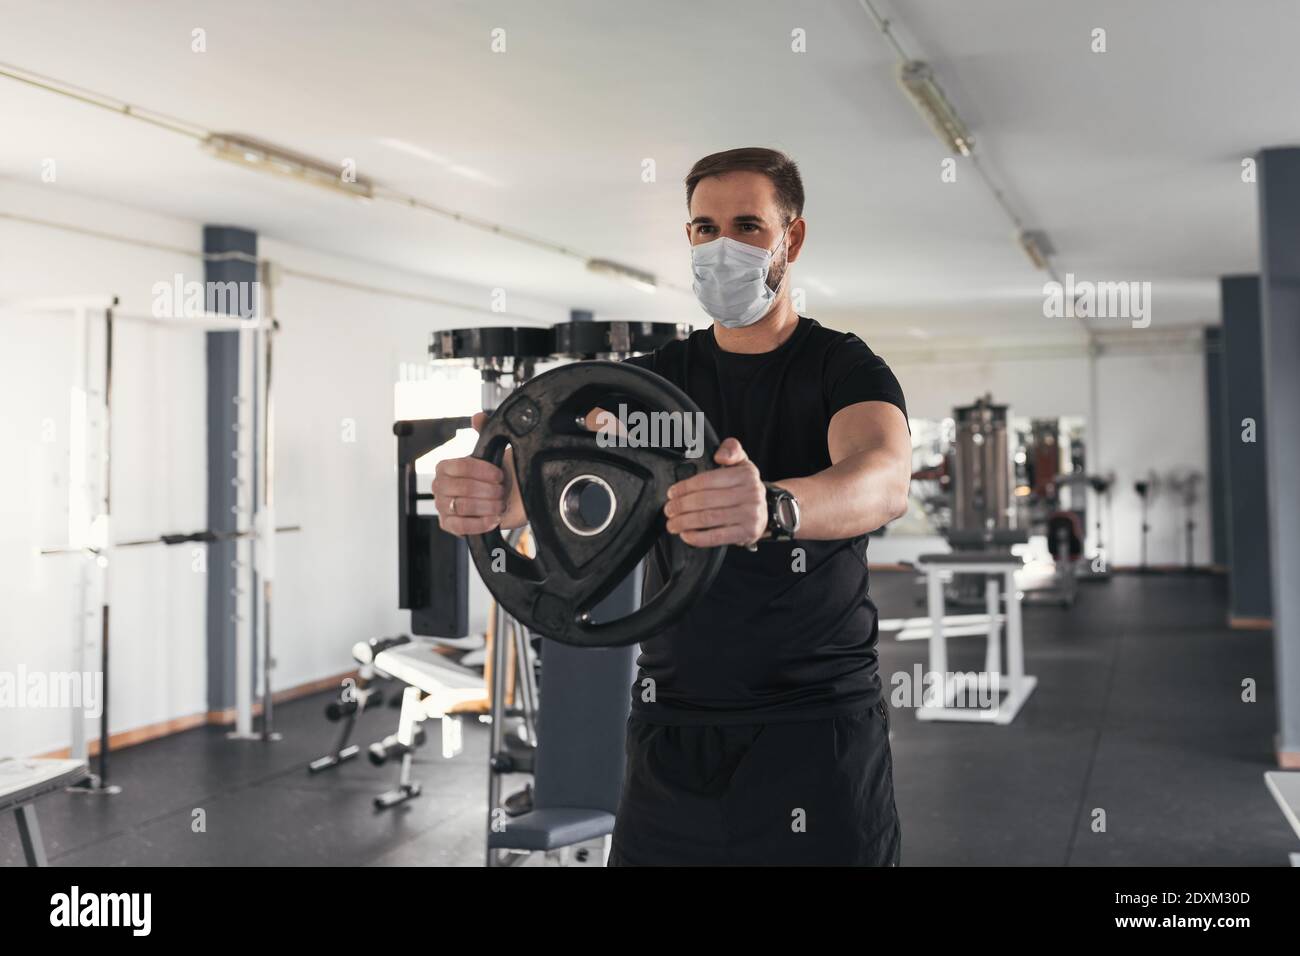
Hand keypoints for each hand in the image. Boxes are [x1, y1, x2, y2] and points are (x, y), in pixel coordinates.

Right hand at [432, 411, 510, 535]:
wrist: (503, 499)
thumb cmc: (494, 476)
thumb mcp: (491, 452)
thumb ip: (484, 431)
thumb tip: (478, 416)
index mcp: (445, 467)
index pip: (461, 466)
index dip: (483, 471)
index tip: (500, 475)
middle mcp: (439, 486)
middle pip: (462, 488)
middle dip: (488, 490)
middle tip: (502, 491)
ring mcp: (442, 506)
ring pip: (462, 507)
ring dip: (487, 506)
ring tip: (500, 504)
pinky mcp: (448, 525)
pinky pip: (460, 526)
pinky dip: (480, 523)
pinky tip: (494, 519)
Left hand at [663, 437, 765, 547]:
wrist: (765, 511)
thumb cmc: (745, 487)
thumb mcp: (741, 462)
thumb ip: (731, 449)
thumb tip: (720, 455)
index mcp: (746, 474)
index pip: (708, 479)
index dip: (685, 487)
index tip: (672, 493)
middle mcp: (750, 493)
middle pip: (706, 500)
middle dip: (681, 506)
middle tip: (669, 510)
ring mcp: (750, 514)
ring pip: (709, 518)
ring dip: (685, 522)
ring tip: (673, 524)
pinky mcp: (747, 533)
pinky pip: (717, 536)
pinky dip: (698, 537)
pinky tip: (686, 535)